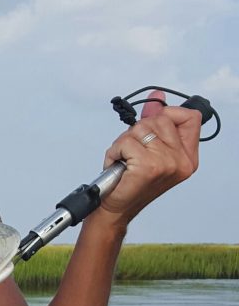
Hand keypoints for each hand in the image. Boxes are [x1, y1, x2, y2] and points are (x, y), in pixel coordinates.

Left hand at [96, 90, 200, 227]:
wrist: (116, 208)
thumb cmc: (130, 181)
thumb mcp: (148, 149)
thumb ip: (155, 124)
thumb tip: (158, 97)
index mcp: (187, 156)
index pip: (190, 117)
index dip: (168, 114)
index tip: (152, 124)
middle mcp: (182, 160)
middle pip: (159, 120)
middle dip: (137, 131)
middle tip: (131, 152)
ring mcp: (167, 163)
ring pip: (139, 129)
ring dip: (123, 143)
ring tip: (124, 160)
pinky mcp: (149, 167)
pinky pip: (125, 142)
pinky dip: (114, 151)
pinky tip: (117, 165)